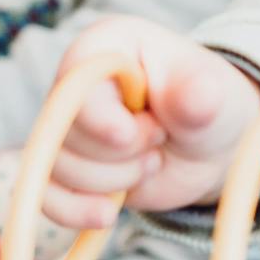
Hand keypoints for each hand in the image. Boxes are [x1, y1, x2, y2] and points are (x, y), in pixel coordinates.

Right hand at [43, 18, 259, 230]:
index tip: (140, 134)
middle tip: (160, 137)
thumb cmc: (210, 105)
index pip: (75, 83)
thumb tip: (199, 95)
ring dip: (113, 181)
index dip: (102, 121)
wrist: (209, 146)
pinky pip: (45, 196)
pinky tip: (107, 212)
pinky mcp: (66, 166)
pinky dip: (75, 211)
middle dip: (121, 154)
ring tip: (151, 160)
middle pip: (63, 134)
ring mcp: (67, 125)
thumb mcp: (213, 96)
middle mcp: (75, 83)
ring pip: (56, 169)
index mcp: (105, 46)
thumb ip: (199, 96)